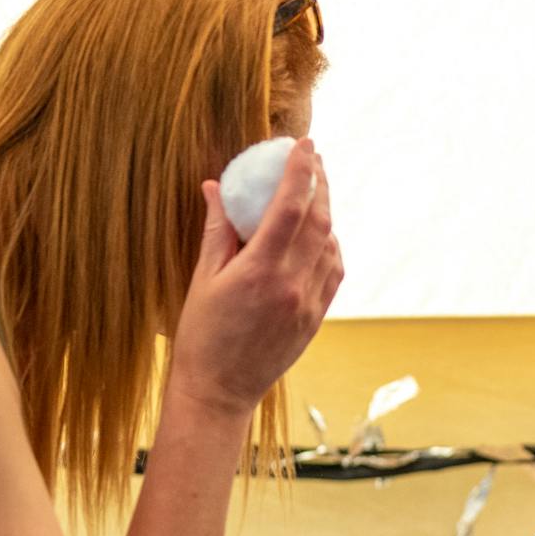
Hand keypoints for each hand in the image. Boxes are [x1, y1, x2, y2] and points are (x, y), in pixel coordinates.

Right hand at [168, 139, 343, 417]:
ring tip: (315, 192)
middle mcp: (292, 285)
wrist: (219, 391)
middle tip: (314, 158)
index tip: (304, 144)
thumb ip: (216, 230)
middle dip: (320, 184)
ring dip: (326, 215)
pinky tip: (319, 236)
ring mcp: (309, 304)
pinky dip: (330, 247)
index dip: (300, 171)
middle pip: (319, 222)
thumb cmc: (201, 335)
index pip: (289, 208)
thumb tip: (215, 186)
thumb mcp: (202, 278)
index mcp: (260, 271)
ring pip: (331, 246)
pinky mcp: (316, 320)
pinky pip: (333, 273)